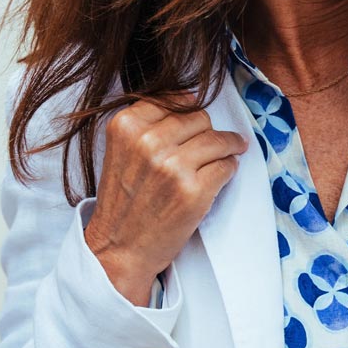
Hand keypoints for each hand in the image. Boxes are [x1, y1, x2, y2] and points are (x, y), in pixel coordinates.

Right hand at [84, 96, 247, 304]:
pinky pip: (228, 165)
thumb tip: (193, 97)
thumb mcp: (122, 149)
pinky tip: (221, 175)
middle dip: (206, 131)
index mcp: (127, 126)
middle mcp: (148, 142)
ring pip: (219, 139)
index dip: (188, 111)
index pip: (177, 99)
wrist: (117, 250)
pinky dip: (229, 169)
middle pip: (200, 117)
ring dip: (228, 146)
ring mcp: (172, 167)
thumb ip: (150, 121)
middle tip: (204, 147)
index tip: (191, 126)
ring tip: (229, 152)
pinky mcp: (194, 191)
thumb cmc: (124, 199)